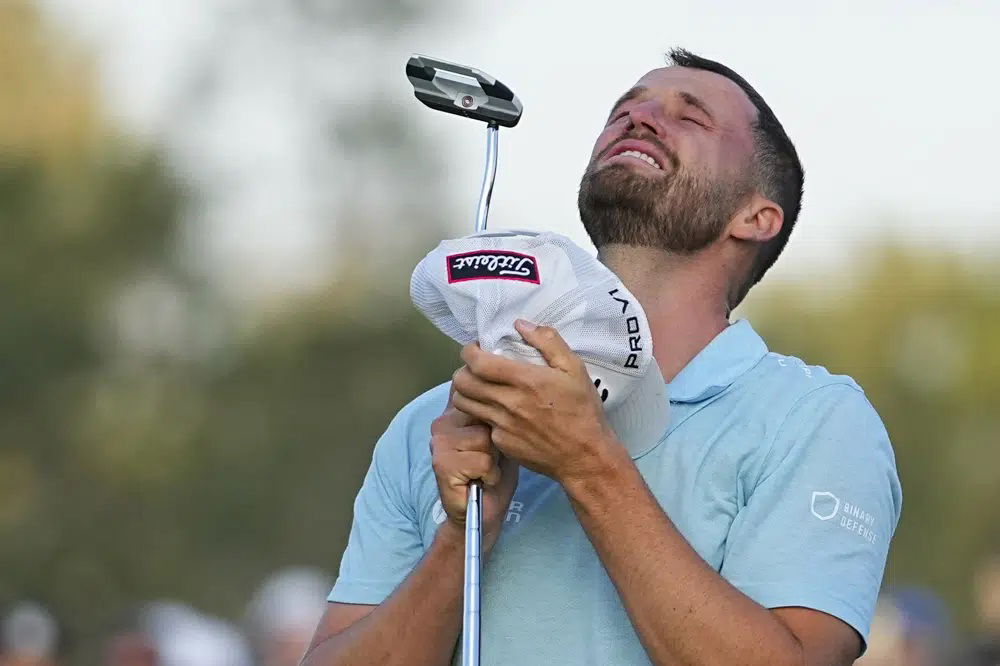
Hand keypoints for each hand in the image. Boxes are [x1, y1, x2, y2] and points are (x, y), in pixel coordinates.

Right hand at [429, 392, 518, 552]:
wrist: (483, 512)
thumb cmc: (495, 472)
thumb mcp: (502, 435)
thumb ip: (498, 413)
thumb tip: (508, 393)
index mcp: (455, 411)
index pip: (478, 394)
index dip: (495, 415)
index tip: (494, 437)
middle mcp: (442, 422)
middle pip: (486, 415)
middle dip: (496, 440)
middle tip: (490, 458)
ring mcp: (439, 442)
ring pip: (485, 439)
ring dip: (493, 460)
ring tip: (486, 470)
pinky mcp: (442, 464)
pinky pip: (482, 461)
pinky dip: (489, 475)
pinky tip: (481, 481)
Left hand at [450, 320, 625, 484]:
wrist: (585, 457)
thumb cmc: (582, 411)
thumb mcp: (574, 369)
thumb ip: (548, 341)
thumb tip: (520, 324)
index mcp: (525, 380)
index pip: (478, 362)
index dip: (469, 352)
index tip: (476, 348)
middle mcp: (508, 403)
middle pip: (462, 382)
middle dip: (463, 369)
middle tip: (475, 367)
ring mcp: (502, 425)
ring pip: (464, 404)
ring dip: (466, 391)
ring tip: (480, 387)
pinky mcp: (501, 443)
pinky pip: (480, 422)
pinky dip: (482, 413)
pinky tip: (498, 410)